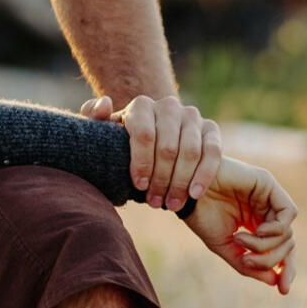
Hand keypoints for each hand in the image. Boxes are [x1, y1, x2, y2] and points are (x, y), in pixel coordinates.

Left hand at [80, 93, 221, 211]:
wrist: (153, 138)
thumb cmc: (124, 140)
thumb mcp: (104, 132)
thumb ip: (93, 116)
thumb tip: (106, 104)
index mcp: (142, 106)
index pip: (144, 134)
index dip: (142, 163)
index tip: (139, 185)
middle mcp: (169, 106)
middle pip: (168, 147)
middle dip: (161, 179)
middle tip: (154, 202)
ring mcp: (192, 116)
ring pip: (191, 151)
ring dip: (180, 182)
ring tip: (171, 203)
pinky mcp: (211, 129)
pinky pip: (213, 152)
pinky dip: (204, 174)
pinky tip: (194, 194)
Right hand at [184, 154, 297, 292]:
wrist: (188, 193)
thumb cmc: (202, 215)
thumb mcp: (225, 247)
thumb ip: (249, 265)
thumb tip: (274, 282)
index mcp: (256, 224)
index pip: (282, 249)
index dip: (286, 270)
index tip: (282, 290)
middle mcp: (266, 210)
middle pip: (288, 244)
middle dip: (271, 260)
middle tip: (247, 260)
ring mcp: (268, 197)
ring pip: (288, 232)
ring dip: (266, 245)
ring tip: (241, 240)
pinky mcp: (268, 184)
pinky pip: (288, 213)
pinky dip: (275, 229)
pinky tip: (257, 230)